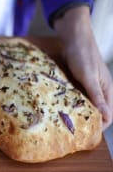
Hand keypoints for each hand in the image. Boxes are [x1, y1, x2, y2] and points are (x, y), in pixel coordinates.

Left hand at [54, 6, 112, 129]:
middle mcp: (100, 89)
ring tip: (68, 122)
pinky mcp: (79, 81)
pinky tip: (63, 107)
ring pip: (87, 104)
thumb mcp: (90, 78)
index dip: (100, 125)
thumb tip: (106, 117)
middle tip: (75, 130)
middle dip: (89, 121)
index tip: (87, 134)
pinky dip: (74, 103)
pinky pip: (78, 96)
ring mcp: (89, 85)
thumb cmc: (83, 56)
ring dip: (80, 112)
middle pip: (98, 110)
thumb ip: (97, 96)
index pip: (108, 114)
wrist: (74, 37)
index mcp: (107, 90)